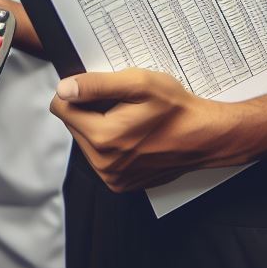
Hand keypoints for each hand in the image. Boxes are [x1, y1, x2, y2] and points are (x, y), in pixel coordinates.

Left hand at [49, 68, 237, 192]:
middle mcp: (103, 164)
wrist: (205, 137)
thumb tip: (63, 89)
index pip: (60, 108)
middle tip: (120, 103)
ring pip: (85, 140)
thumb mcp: (138, 83)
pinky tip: (133, 134)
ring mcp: (112, 178)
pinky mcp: (120, 184)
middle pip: (73, 125)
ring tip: (129, 118)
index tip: (98, 88)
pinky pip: (99, 157)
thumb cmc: (176, 108)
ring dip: (99, 126)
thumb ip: (96, 85)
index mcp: (103, 138)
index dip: (76, 92)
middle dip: (90, 110)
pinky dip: (110, 143)